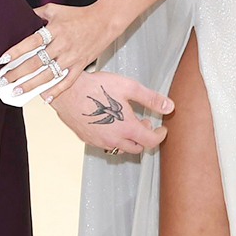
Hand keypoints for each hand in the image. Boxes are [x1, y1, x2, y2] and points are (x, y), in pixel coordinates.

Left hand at [0, 0, 117, 94]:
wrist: (105, 21)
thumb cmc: (79, 15)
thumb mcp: (55, 9)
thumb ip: (38, 13)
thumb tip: (22, 17)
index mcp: (55, 29)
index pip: (32, 42)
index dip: (16, 51)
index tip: (3, 60)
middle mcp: (62, 44)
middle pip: (36, 62)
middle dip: (18, 73)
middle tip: (4, 80)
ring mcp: (72, 57)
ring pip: (48, 75)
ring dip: (31, 85)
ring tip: (17, 91)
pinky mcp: (80, 65)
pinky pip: (67, 81)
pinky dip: (56, 91)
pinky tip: (45, 98)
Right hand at [47, 70, 172, 154]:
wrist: (65, 91)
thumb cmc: (95, 87)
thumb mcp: (128, 87)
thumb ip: (151, 98)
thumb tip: (169, 106)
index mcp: (126, 128)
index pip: (150, 141)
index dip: (160, 135)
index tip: (162, 129)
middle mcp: (113, 139)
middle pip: (136, 148)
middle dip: (144, 136)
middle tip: (143, 122)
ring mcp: (98, 141)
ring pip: (120, 148)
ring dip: (128, 139)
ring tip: (126, 123)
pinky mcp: (87, 138)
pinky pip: (104, 144)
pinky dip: (113, 138)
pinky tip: (110, 124)